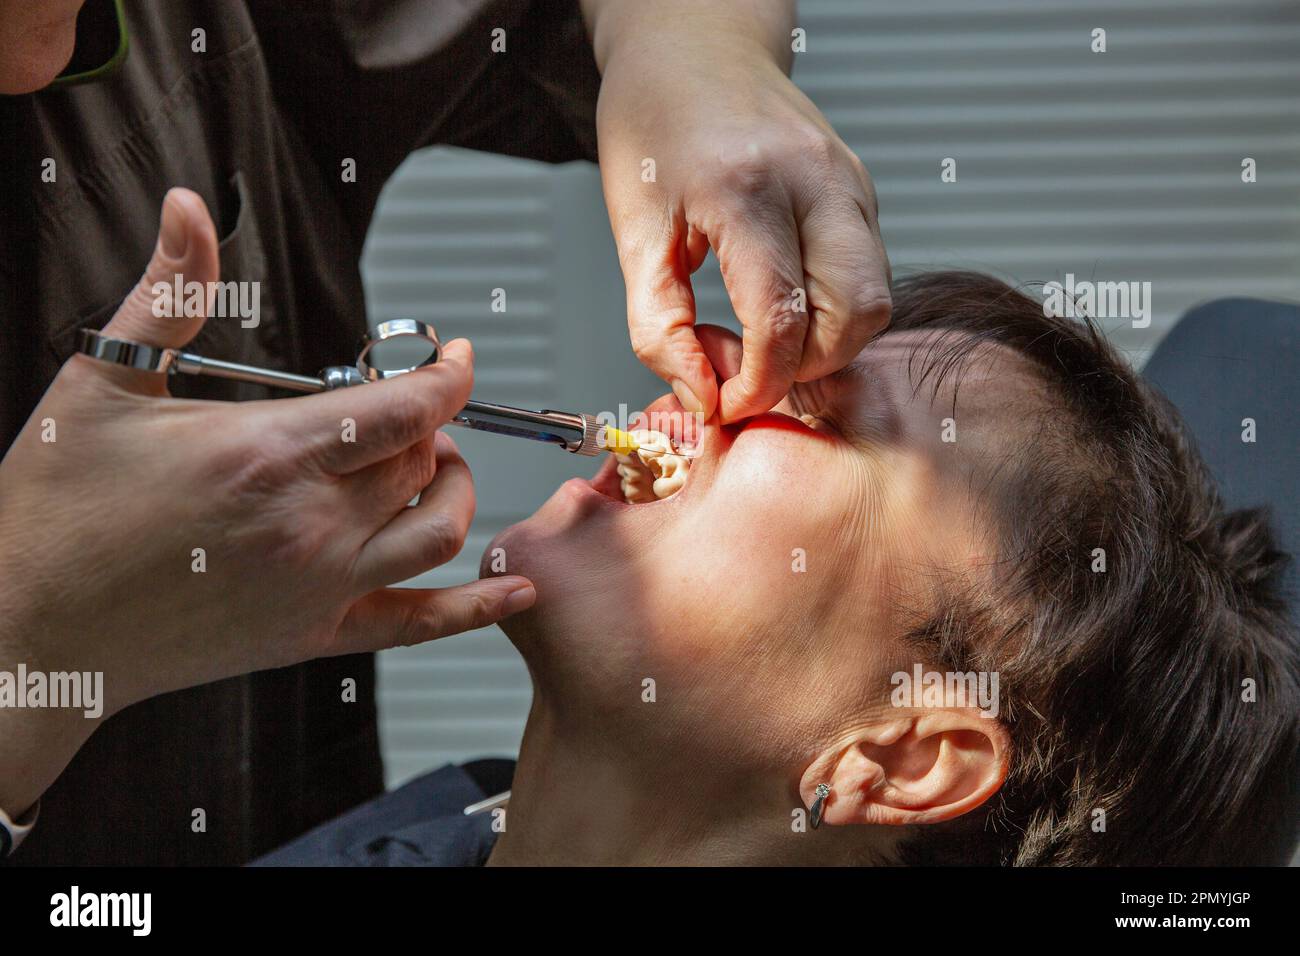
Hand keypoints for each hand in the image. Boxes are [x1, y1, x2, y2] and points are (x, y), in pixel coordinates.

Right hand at [0, 189, 534, 815]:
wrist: (27, 631)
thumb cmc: (57, 511)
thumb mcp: (102, 383)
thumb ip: (168, 293)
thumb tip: (187, 208)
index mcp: (268, 452)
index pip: (404, 406)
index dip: (448, 375)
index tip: (455, 357)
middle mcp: (310, 522)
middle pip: (424, 461)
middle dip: (435, 427)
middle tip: (411, 413)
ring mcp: (319, 586)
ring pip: (441, 531)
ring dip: (457, 492)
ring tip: (433, 470)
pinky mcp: (314, 638)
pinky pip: (421, 625)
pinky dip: (478, 607)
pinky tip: (514, 587)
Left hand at [593, 15, 890, 421]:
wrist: (693, 47)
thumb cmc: (655, 126)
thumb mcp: (633, 230)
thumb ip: (658, 325)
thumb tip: (702, 397)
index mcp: (747, 187)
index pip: (783, 318)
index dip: (758, 383)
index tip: (725, 403)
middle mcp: (816, 181)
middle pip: (855, 317)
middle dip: (805, 368)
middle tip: (748, 369)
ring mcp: (850, 182)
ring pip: (874, 302)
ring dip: (825, 343)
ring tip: (762, 335)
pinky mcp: (862, 189)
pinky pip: (867, 273)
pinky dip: (831, 309)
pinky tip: (781, 301)